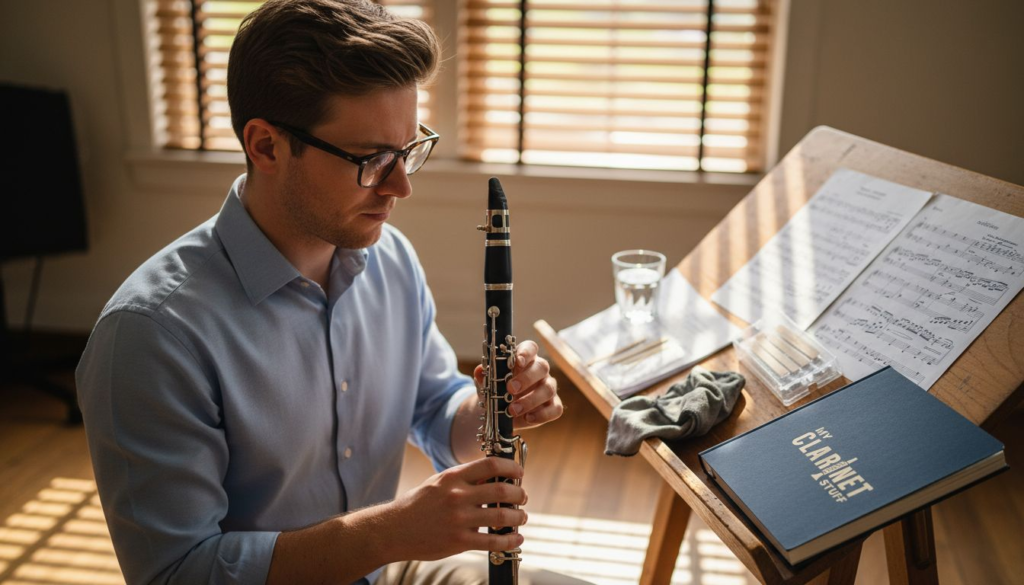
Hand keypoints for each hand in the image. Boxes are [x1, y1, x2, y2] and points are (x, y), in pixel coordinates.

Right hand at [385, 457, 527, 560]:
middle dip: (519, 494)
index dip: (511, 467)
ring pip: (502, 517)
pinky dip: (510, 540)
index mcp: (453, 477)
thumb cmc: (418, 504)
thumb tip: (493, 475)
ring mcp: (459, 520)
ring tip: (522, 517)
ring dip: (519, 517)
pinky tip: (516, 539)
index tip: (519, 473)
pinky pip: (493, 542)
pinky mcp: (458, 541)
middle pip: (502, 491)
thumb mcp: (439, 482)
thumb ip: (464, 479)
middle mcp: (457, 496)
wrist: (394, 529)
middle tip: (523, 497)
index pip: (491, 465)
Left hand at [474, 340, 563, 429]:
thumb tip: (479, 371)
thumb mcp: (486, 384)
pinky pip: (556, 409)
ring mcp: (548, 388)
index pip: (530, 348)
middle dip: (526, 378)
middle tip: (510, 389)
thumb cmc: (497, 391)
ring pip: (548, 389)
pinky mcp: (553, 405)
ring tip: (512, 410)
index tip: (517, 361)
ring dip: (530, 400)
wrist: (500, 412)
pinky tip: (528, 418)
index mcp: (524, 359)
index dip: (526, 352)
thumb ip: (483, 376)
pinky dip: (542, 415)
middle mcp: (539, 371)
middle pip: (542, 367)